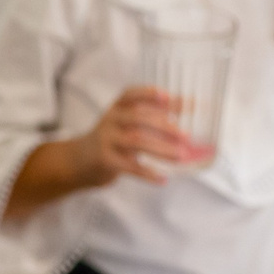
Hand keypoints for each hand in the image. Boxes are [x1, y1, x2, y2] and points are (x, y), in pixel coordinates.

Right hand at [76, 86, 204, 185]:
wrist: (79, 160)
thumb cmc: (113, 139)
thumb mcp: (126, 123)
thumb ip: (152, 116)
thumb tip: (194, 107)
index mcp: (117, 108)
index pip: (130, 94)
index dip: (148, 93)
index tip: (167, 96)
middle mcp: (110, 120)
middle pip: (137, 118)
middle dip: (164, 125)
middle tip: (186, 136)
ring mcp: (106, 140)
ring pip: (136, 141)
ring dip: (161, 149)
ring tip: (180, 156)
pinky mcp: (105, 160)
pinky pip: (129, 166)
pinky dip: (147, 173)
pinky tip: (162, 180)